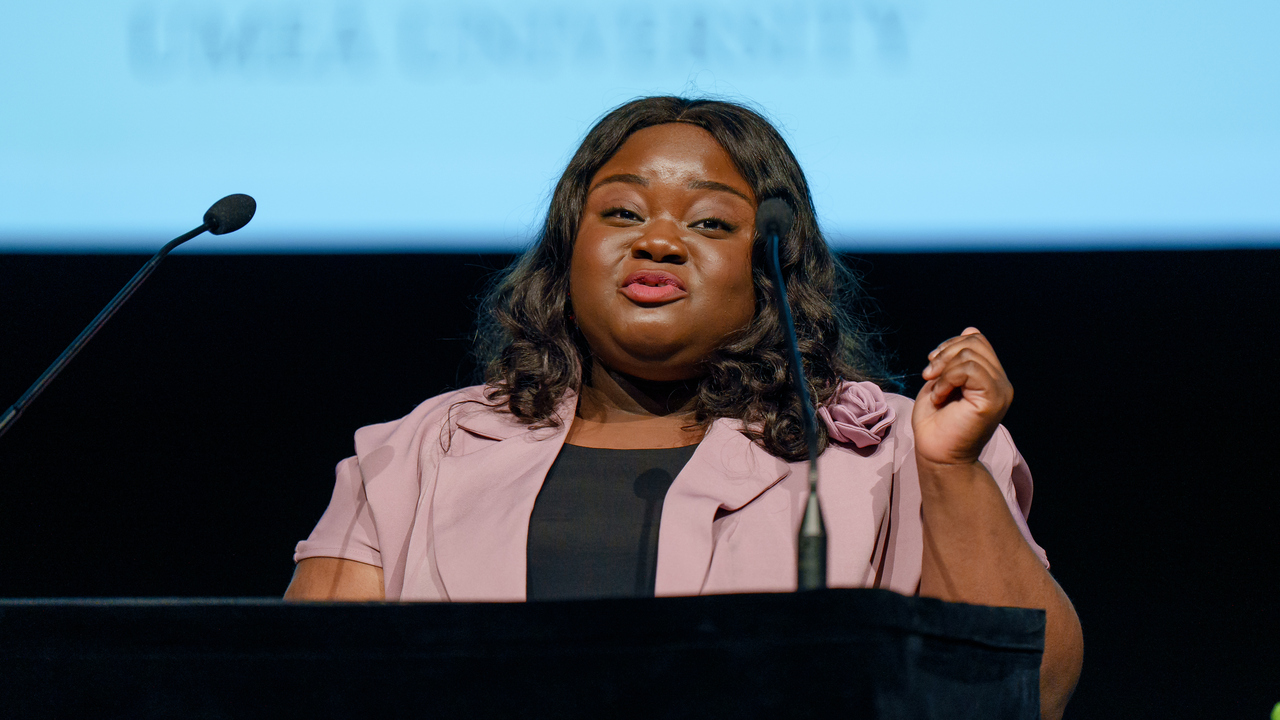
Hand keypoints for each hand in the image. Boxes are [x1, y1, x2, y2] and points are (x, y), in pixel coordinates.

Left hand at [911, 328, 1013, 465]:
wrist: (937, 455)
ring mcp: (1000, 391)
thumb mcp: (943, 381)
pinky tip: (940, 396)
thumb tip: (970, 330)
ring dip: (943, 369)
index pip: (977, 340)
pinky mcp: (993, 400)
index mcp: (991, 377)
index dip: (950, 345)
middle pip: (974, 342)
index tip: (932, 366)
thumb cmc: (936, 423)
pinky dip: (947, 379)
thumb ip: (956, 358)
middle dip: (944, 354)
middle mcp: (1001, 383)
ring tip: (935, 390)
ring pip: (971, 354)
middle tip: (929, 376)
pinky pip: (970, 370)